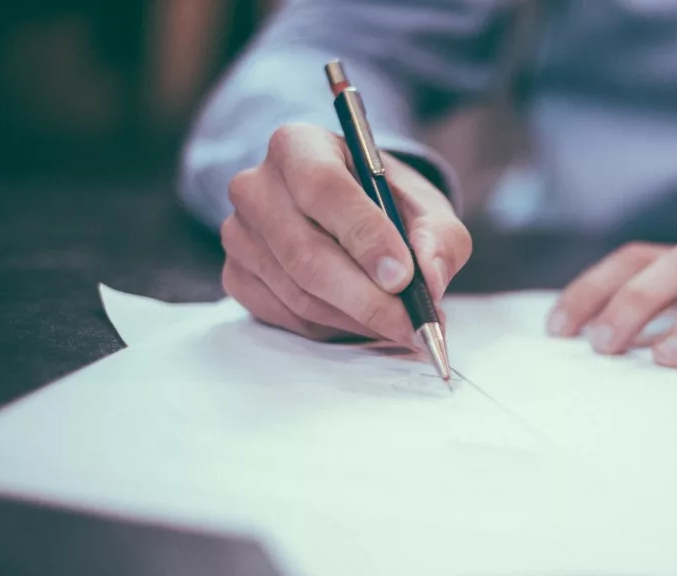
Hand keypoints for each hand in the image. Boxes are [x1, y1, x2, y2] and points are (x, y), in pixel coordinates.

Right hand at [220, 123, 470, 342]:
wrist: (350, 214)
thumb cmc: (387, 203)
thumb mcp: (426, 207)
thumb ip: (438, 238)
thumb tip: (430, 279)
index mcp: (298, 146)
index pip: (323, 188)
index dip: (365, 236)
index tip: (403, 276)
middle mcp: (256, 185)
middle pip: (306, 253)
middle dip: (368, 298)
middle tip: (413, 323)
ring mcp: (239, 234)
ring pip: (299, 293)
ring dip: (357, 319)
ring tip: (401, 325)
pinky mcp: (237, 276)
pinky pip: (287, 315)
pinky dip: (334, 328)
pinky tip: (364, 321)